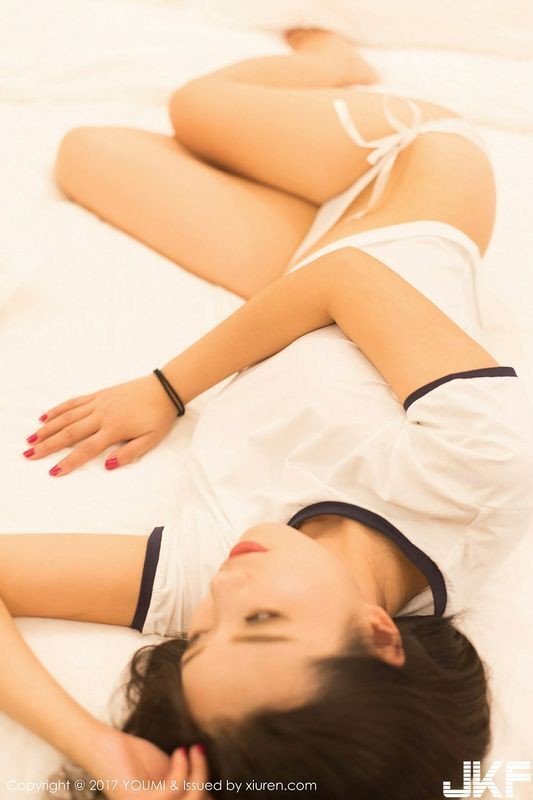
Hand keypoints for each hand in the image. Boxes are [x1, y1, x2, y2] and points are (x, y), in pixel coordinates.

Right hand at [23, 374, 178, 476]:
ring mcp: (98, 403)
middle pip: (69, 433)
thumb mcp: (151, 440)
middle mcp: (102, 416)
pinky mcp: (99, 395)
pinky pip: (74, 402)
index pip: (86, 449)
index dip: (69, 461)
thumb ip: (130, 453)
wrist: (164, 389)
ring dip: (48, 428)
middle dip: (48, 445)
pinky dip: (58, 409)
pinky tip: (46, 417)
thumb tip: (106, 465)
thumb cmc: (158, 417)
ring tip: (31, 438)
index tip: (54, 471)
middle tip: (29, 454)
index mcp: (114, 429)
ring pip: (67, 417)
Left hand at [83, 727, 209, 798]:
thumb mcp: (168, 775)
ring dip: (196, 771)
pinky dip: (181, 768)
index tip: (209, 769)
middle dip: (203, 780)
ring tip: (193, 749)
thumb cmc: (134, 759)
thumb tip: (213, 792)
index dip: (209, 794)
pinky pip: (172, 790)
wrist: (104, 746)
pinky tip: (179, 751)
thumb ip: (186, 785)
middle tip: (200, 752)